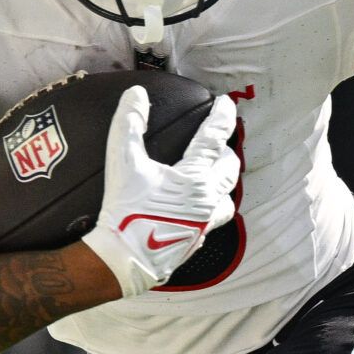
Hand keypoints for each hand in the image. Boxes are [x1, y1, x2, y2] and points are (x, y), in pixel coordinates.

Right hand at [79, 88, 239, 296]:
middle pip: (230, 169)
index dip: (222, 117)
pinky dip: (211, 209)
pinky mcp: (196, 240)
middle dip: (227, 152)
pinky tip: (197, 208)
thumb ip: (130, 124)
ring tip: (215, 176)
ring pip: (228, 199)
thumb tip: (137, 95)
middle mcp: (206, 199)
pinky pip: (213, 221)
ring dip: (225, 184)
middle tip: (219, 143)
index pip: (214, 139)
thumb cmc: (125, 210)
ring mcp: (204, 223)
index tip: (226, 104)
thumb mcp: (123, 162)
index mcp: (193, 177)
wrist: (124, 258)